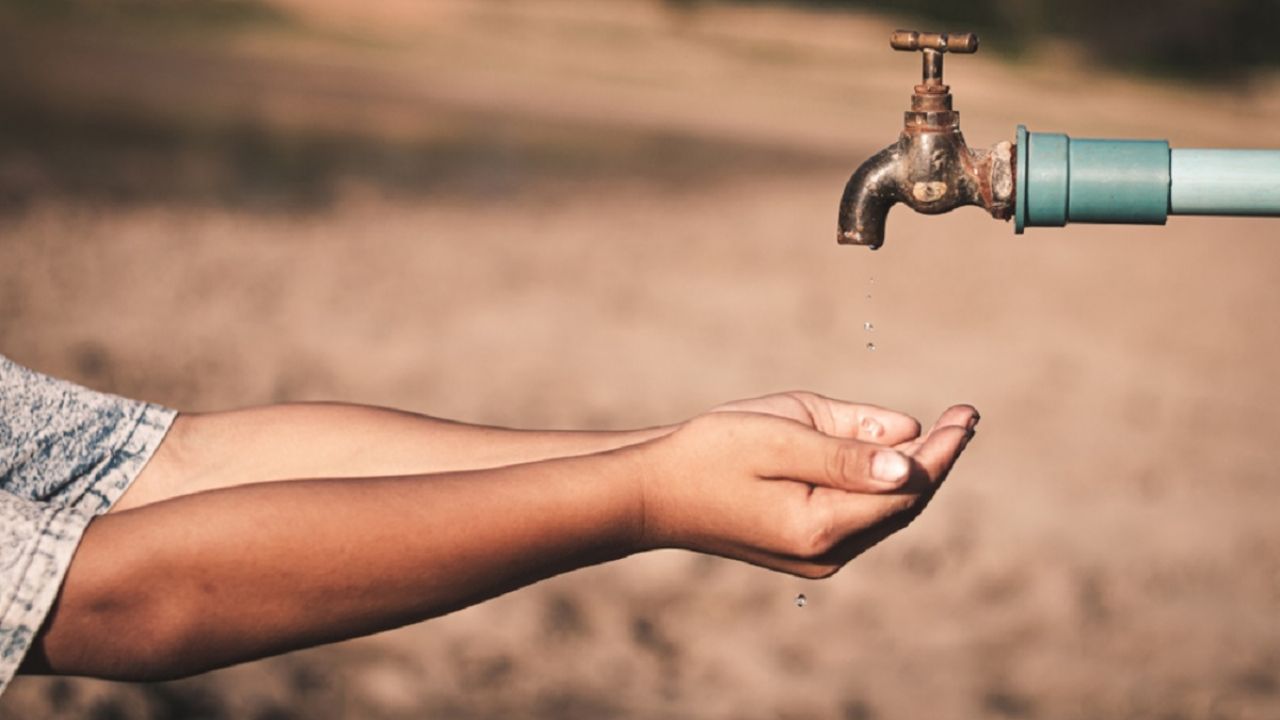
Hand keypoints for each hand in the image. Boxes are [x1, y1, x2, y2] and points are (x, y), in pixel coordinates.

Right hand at [638, 401, 977, 577]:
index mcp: (821, 525)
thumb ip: (846, 447)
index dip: (942, 450)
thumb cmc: (709, 452)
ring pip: (885, 513)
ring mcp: (816, 559)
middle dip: (936, 460)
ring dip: (913, 473)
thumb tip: (910, 458)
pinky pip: (861, 517)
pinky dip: (880, 485)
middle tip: (966, 417)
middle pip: (904, 506)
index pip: (906, 488)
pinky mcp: (805, 552)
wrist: (653, 494)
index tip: (968, 414)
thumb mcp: (779, 434)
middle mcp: (826, 554)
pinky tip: (892, 456)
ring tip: (941, 431)